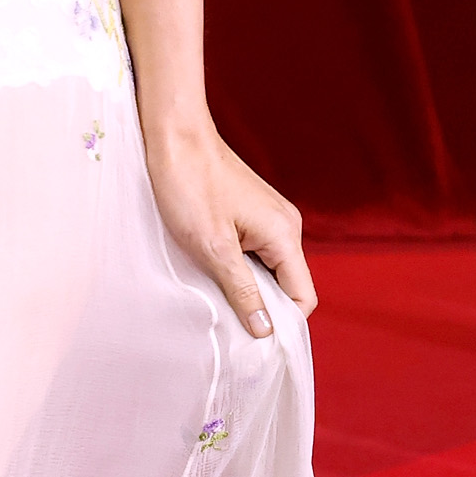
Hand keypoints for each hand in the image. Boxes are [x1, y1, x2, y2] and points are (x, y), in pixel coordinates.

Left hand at [141, 116, 312, 339]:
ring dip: (245, 286)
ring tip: (213, 291)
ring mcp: (269, 217)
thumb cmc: (189, 185)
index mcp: (285, 234)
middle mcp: (285, 225)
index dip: (282, 323)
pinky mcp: (250, 212)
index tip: (251, 341)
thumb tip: (266, 331)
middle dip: (261, 306)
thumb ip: (243, 291)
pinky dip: (236, 266)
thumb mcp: (213, 248)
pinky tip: (210, 267)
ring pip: (268, 269)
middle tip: (224, 319)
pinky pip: (253, 252)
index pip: (302, 297)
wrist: (173, 136)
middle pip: (287, 285)